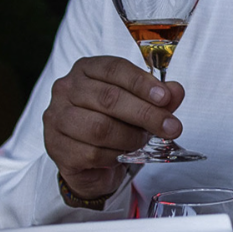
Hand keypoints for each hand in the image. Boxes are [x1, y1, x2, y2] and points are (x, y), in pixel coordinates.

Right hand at [43, 56, 184, 201]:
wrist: (88, 162)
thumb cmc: (112, 124)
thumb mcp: (139, 106)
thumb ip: (158, 98)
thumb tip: (175, 91)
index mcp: (86, 69)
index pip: (115, 68)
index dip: (142, 83)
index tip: (165, 98)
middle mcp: (66, 89)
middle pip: (109, 98)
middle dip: (145, 114)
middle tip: (171, 127)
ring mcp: (57, 118)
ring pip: (100, 128)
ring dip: (130, 137)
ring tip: (143, 141)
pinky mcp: (57, 147)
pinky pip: (92, 153)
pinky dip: (115, 156)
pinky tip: (123, 155)